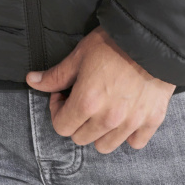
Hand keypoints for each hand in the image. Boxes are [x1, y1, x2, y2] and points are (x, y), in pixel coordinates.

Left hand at [26, 27, 174, 152]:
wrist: (152, 38)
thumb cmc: (113, 43)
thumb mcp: (80, 55)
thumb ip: (56, 75)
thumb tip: (31, 81)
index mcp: (87, 103)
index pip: (61, 127)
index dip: (58, 110)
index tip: (65, 94)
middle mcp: (108, 119)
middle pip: (81, 138)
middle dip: (77, 120)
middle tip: (83, 99)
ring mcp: (131, 123)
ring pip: (105, 146)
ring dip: (99, 132)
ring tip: (103, 109)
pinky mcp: (151, 121)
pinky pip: (135, 143)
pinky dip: (128, 135)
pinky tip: (126, 116)